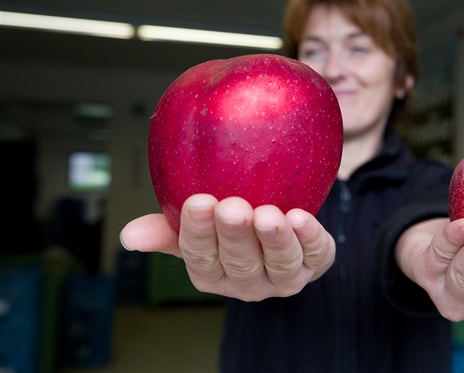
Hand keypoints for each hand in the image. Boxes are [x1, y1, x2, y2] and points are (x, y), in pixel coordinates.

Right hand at [120, 194, 335, 300]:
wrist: (283, 232)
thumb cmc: (232, 229)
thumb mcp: (199, 226)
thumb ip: (168, 230)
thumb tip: (128, 235)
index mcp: (213, 273)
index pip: (201, 257)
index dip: (198, 233)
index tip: (198, 202)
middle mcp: (247, 281)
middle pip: (240, 262)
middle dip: (235, 236)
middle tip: (232, 207)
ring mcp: (283, 277)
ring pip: (278, 263)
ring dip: (274, 239)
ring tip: (268, 214)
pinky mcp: (316, 263)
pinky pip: (316, 254)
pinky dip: (310, 237)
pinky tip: (302, 218)